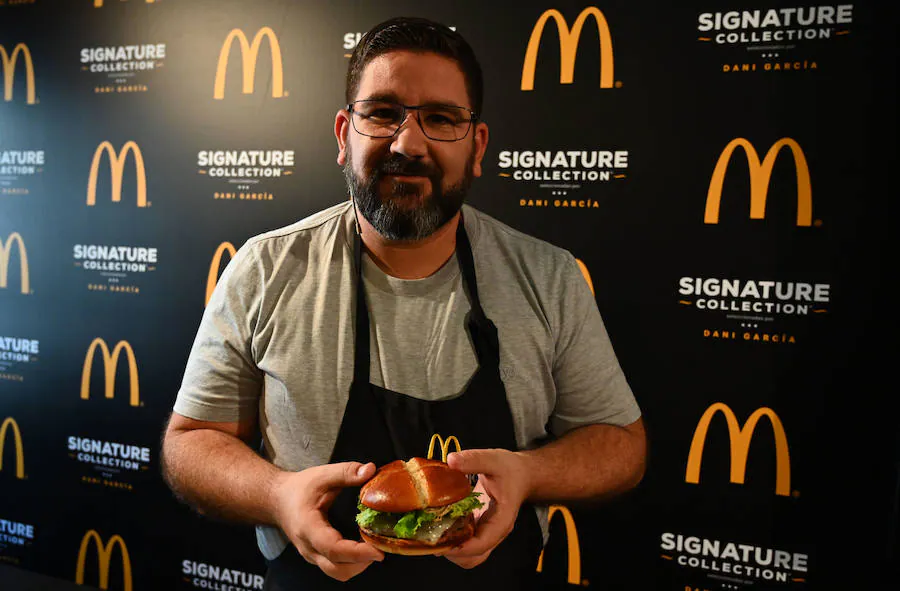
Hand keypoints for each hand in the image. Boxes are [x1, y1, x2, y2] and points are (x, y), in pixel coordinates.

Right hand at [272, 462, 383, 580]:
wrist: (277, 500)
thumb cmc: (298, 488)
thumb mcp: (321, 475)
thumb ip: (346, 472)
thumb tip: (371, 469)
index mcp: (308, 527)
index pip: (333, 549)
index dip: (357, 553)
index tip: (378, 550)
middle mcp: (309, 547)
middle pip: (338, 569)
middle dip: (362, 563)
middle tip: (381, 547)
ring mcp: (311, 555)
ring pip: (338, 573)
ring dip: (359, 565)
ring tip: (373, 547)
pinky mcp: (316, 556)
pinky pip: (336, 567)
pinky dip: (352, 563)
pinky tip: (363, 547)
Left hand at [441, 449, 531, 568]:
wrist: (520, 474)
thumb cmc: (510, 469)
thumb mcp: (493, 460)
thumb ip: (474, 460)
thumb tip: (451, 460)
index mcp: (502, 520)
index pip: (484, 542)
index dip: (463, 547)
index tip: (443, 542)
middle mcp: (494, 532)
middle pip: (474, 557)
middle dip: (453, 552)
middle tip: (432, 536)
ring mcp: (486, 532)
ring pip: (469, 556)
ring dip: (450, 550)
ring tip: (434, 532)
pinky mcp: (478, 529)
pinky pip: (465, 544)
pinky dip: (452, 541)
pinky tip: (439, 525)